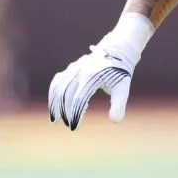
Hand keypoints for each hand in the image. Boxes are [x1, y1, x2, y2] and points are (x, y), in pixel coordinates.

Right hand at [48, 13, 152, 130]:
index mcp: (91, 77)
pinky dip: (54, 92)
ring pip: (59, 87)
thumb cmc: (121, 71)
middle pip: (66, 95)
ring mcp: (75, 68)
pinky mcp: (73, 67)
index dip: (75, 115)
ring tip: (55, 119)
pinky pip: (58, 80)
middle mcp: (80, 71)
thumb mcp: (123, 88)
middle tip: (69, 125)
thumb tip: (114, 121)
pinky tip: (54, 102)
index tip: (75, 128)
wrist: (119, 49)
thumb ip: (119, 105)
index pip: (78, 100)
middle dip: (65, 112)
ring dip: (55, 104)